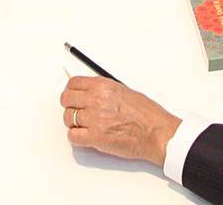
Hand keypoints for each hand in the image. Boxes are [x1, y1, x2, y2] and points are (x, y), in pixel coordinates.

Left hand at [61, 77, 180, 167]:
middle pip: (66, 99)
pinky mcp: (95, 138)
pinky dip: (76, 137)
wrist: (156, 132)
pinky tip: (84, 136)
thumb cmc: (146, 114)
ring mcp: (94, 119)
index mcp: (103, 86)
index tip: (72, 95)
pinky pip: (73, 136)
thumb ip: (103, 90)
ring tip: (83, 125)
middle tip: (75, 110)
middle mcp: (96, 100)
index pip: (73, 83)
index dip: (71, 90)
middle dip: (69, 105)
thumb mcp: (124, 90)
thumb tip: (89, 92)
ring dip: (73, 122)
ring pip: (67, 118)